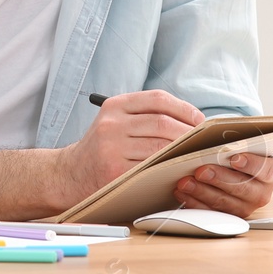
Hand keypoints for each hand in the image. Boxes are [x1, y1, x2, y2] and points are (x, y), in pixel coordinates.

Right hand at [57, 90, 202, 201]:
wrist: (70, 174)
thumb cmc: (103, 148)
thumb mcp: (116, 121)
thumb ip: (144, 116)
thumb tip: (191, 121)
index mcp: (115, 105)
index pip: (158, 99)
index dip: (184, 108)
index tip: (199, 120)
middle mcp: (111, 123)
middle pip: (162, 123)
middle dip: (188, 132)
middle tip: (202, 141)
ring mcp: (111, 148)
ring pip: (159, 146)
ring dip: (182, 151)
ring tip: (193, 154)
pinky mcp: (114, 171)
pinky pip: (151, 168)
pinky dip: (169, 168)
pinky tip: (177, 169)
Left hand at [173, 151, 272, 217]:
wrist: (240, 169)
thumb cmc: (241, 153)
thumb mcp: (245, 145)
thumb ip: (238, 145)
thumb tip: (218, 142)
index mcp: (272, 173)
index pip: (267, 169)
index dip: (251, 164)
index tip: (234, 158)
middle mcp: (262, 193)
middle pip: (242, 188)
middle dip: (218, 178)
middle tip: (201, 170)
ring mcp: (246, 207)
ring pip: (224, 203)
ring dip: (202, 192)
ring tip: (185, 182)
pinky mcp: (228, 216)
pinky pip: (210, 212)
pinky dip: (194, 202)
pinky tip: (182, 193)